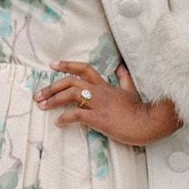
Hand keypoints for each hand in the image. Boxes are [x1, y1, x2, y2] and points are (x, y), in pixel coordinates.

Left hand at [36, 61, 180, 146]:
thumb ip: (124, 79)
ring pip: (71, 94)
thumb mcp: (131, 91)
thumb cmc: (140, 111)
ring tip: (42, 106)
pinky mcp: (99, 118)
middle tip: (39, 94)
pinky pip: (77, 115)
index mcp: (105, 86)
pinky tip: (58, 123)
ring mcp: (98, 105)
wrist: (149, 123)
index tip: (52, 64)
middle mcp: (99, 92)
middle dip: (52, 86)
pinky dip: (65, 118)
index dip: (67, 65)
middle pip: (71, 81)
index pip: (84, 69)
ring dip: (53, 99)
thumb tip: (121, 67)